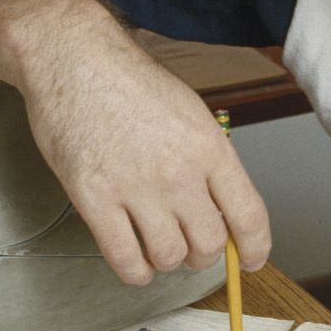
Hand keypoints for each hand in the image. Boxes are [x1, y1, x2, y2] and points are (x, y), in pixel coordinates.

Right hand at [10, 6, 271, 285]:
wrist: (75, 60)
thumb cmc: (129, 81)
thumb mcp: (190, 112)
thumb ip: (209, 160)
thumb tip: (221, 206)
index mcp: (209, 147)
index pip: (248, 215)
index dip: (255, 248)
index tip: (251, 258)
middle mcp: (179, 172)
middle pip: (210, 244)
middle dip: (204, 253)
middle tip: (191, 243)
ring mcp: (136, 188)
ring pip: (170, 257)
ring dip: (167, 260)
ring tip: (158, 244)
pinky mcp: (94, 199)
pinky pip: (125, 259)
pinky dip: (136, 271)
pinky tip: (135, 261)